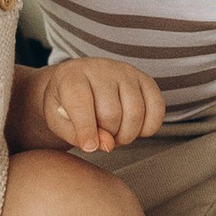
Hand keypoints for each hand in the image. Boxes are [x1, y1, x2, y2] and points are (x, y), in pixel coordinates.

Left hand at [30, 56, 165, 154]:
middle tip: (101, 137)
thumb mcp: (58, 122)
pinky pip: (157, 108)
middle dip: (108, 136)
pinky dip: (149, 127)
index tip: (89, 146)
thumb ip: (78, 136)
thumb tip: (108, 144)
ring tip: (115, 134)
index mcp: (71, 76)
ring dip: (127, 134)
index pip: (82, 103)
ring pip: (135, 112)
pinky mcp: (144, 79)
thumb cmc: (64, 105)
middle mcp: (100, 68)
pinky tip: (136, 129)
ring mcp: (125, 71)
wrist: (76, 83)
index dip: (87, 130)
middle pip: (111, 113)